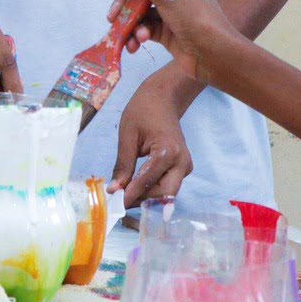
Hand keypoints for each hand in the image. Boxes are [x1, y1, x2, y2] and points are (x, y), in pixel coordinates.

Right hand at [103, 0, 252, 84]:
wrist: (216, 57)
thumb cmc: (196, 18)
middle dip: (127, 4)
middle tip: (113, 15)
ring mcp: (173, 12)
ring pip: (142, 11)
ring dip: (131, 23)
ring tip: (125, 36)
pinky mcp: (168, 32)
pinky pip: (146, 28)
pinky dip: (138, 35)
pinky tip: (135, 44)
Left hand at [110, 79, 193, 205]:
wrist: (163, 98)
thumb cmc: (143, 111)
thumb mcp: (127, 136)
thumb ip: (123, 165)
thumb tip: (115, 190)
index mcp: (168, 152)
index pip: (147, 182)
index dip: (130, 195)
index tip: (115, 203)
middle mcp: (182, 162)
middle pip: (163, 194)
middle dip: (142, 199)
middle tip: (120, 199)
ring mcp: (185, 165)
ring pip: (167, 192)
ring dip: (146, 196)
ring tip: (125, 192)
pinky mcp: (183, 167)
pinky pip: (168, 185)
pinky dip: (152, 189)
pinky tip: (136, 185)